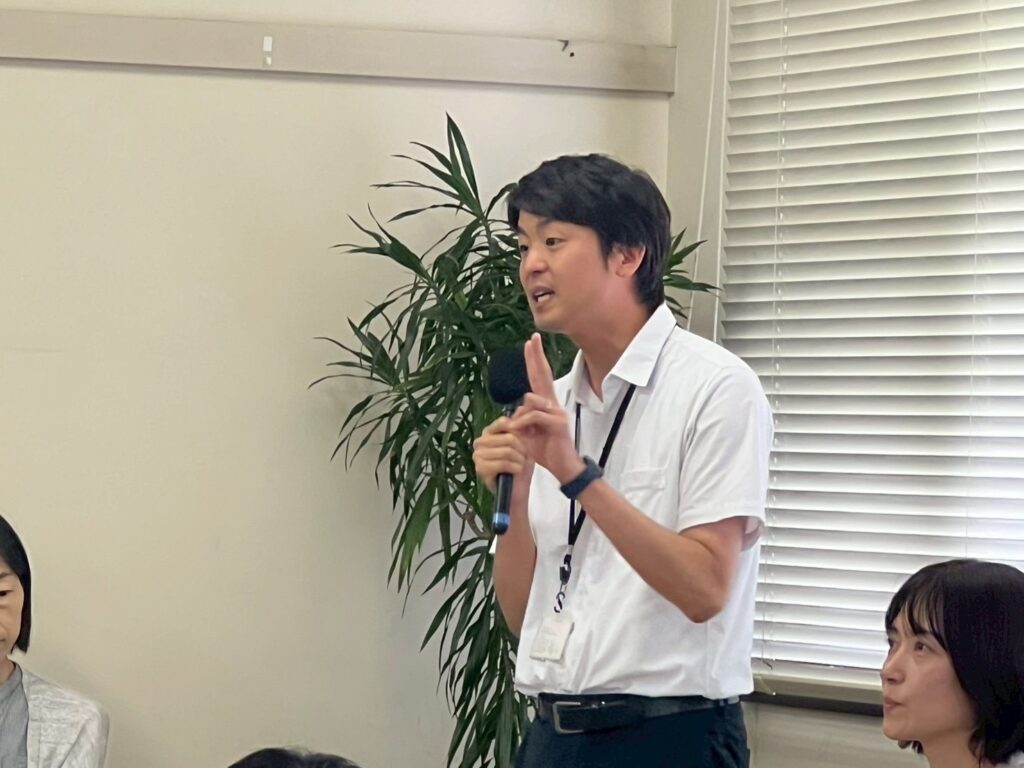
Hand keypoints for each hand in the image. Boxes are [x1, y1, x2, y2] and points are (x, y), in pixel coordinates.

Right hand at [473, 415, 533, 493]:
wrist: (518, 490)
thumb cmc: (519, 466)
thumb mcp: (522, 445)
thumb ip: (518, 430)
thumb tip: (518, 414)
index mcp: (488, 433)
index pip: (502, 423)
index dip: (519, 431)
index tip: (526, 441)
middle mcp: (479, 443)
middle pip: (508, 438)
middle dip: (521, 449)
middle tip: (524, 457)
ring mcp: (477, 456)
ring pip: (506, 451)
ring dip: (519, 459)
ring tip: (520, 465)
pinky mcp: (480, 469)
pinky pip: (503, 463)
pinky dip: (515, 467)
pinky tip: (516, 471)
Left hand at [509, 334, 584, 483]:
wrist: (563, 467)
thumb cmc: (546, 450)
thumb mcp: (527, 434)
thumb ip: (521, 421)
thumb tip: (512, 415)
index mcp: (545, 405)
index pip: (539, 377)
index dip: (534, 360)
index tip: (530, 343)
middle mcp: (553, 404)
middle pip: (544, 375)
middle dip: (536, 356)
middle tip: (532, 339)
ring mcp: (557, 412)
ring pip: (531, 399)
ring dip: (519, 416)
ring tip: (519, 431)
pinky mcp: (558, 423)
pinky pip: (534, 415)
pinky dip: (523, 423)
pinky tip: (521, 432)